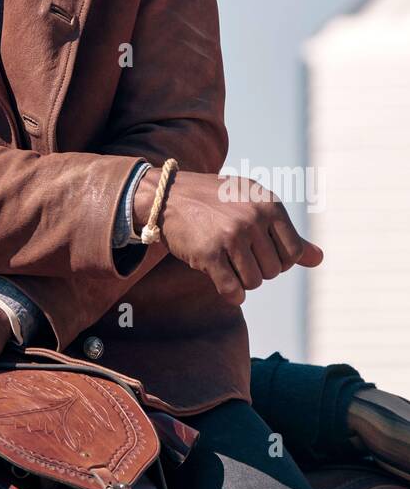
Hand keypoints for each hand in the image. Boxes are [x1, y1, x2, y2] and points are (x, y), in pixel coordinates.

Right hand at [133, 170, 322, 304]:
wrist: (168, 196)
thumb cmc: (216, 202)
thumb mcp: (254, 205)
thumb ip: (286, 233)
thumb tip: (319, 259)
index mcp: (268, 204)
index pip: (293, 253)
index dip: (278, 259)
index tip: (259, 251)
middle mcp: (252, 218)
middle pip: (274, 271)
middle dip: (257, 269)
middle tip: (237, 253)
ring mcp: (231, 236)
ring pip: (254, 282)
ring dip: (241, 279)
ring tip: (226, 261)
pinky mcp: (209, 253)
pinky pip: (232, 290)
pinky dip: (230, 292)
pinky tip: (220, 278)